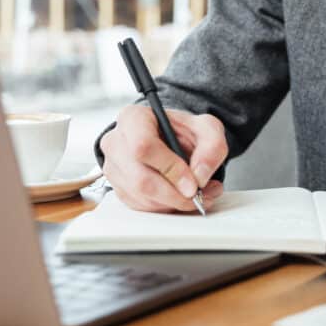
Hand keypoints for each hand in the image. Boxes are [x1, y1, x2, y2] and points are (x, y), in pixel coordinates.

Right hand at [100, 104, 227, 212]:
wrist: (172, 139)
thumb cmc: (183, 130)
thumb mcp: (207, 128)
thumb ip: (212, 147)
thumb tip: (200, 175)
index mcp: (133, 118)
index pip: (143, 146)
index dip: (170, 168)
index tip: (193, 183)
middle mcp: (116, 142)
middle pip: (140, 178)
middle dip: (175, 194)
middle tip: (199, 195)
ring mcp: (114, 167)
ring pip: (141, 196)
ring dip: (173, 203)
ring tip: (199, 195)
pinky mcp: (118, 188)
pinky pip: (140, 206)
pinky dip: (165, 207)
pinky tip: (181, 197)